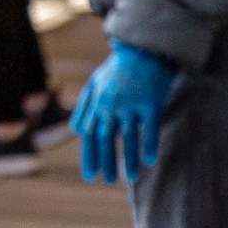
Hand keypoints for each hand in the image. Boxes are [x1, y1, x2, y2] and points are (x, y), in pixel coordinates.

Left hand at [73, 41, 179, 184]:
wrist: (143, 48)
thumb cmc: (118, 67)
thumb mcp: (94, 82)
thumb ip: (84, 105)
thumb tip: (76, 131)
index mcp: (97, 101)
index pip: (89, 134)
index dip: (89, 155)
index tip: (89, 174)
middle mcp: (111, 104)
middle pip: (106, 138)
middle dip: (105, 161)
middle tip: (105, 180)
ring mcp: (132, 103)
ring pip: (129, 136)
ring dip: (129, 159)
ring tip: (129, 178)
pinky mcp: (151, 102)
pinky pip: (151, 127)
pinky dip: (149, 144)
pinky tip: (150, 161)